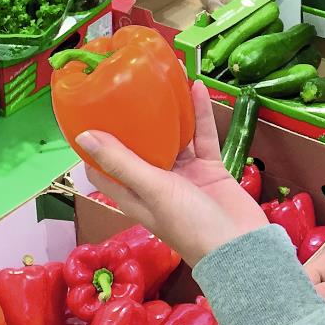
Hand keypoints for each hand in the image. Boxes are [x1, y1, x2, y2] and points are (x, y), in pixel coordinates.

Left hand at [79, 82, 267, 266]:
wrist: (241, 246)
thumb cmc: (190, 225)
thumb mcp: (152, 190)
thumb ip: (121, 161)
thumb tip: (83, 136)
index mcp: (134, 195)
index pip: (104, 169)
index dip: (94, 145)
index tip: (86, 114)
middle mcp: (155, 183)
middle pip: (139, 147)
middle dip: (134, 119)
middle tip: (126, 85)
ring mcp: (184, 175)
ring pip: (173, 137)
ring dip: (170, 112)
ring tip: (162, 78)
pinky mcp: (209, 169)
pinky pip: (202, 137)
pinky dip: (200, 115)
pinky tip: (197, 88)